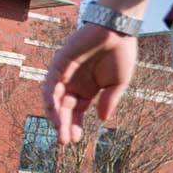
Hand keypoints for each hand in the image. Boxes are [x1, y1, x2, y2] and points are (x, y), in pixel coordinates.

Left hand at [44, 23, 139, 144]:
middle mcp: (73, 84)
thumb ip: (110, 100)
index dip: (75, 126)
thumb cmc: (122, 53)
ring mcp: (64, 75)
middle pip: (64, 109)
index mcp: (88, 90)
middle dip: (63, 125)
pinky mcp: (59, 64)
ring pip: (54, 99)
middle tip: (64, 141)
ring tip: (60, 130)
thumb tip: (103, 119)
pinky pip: (50, 84)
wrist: (117, 30)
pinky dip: (50, 97)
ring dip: (55, 115)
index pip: (77, 112)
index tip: (76, 140)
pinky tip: (54, 110)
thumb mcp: (119, 83)